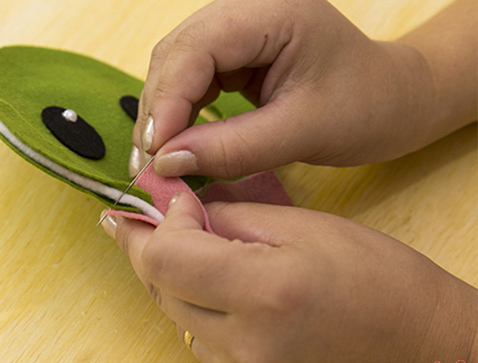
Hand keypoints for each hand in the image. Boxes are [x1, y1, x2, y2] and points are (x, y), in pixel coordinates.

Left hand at [102, 193, 477, 362]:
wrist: (430, 361)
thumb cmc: (385, 286)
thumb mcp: (309, 228)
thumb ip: (233, 216)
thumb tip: (181, 211)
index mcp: (266, 294)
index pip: (165, 258)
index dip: (153, 225)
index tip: (164, 202)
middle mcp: (248, 350)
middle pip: (162, 291)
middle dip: (155, 250)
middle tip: (156, 221)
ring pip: (180, 321)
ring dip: (182, 285)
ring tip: (203, 257)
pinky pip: (206, 351)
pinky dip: (207, 318)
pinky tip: (230, 299)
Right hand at [130, 0, 475, 178]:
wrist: (394, 99)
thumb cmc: (367, 107)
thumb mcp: (303, 131)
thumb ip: (233, 148)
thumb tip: (167, 163)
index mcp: (273, 11)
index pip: (196, 49)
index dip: (168, 102)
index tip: (155, 153)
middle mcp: (246, 10)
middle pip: (176, 56)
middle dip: (158, 113)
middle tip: (148, 166)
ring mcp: (237, 30)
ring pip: (175, 69)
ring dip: (162, 117)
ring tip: (155, 163)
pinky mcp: (234, 54)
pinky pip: (190, 82)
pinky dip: (178, 117)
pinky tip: (174, 146)